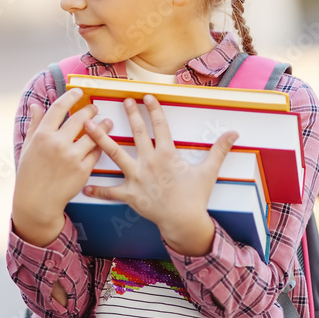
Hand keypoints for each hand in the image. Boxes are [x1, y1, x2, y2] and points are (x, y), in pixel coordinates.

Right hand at [11, 88, 109, 246]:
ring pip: (93, 135)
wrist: (37, 201)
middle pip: (80, 118)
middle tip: (94, 108)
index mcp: (42, 135)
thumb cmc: (30, 173)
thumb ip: (35, 124)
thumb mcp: (29, 146)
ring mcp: (72, 157)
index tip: (78, 92)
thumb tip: (36, 106)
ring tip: (107, 122)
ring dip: (103, 126)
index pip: (59, 108)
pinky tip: (102, 143)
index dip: (70, 97)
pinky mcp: (83, 170)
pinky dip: (100, 146)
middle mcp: (58, 143)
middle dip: (90, 110)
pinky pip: (96, 152)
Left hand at [82, 94, 238, 255]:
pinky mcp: (130, 194)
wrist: (184, 221)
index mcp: (167, 155)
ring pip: (115, 153)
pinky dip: (97, 190)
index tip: (146, 96)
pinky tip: (83, 186)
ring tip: (88, 125)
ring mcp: (137, 177)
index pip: (161, 126)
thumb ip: (219, 150)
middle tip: (122, 100)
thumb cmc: (195, 196)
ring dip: (100, 138)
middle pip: (137, 133)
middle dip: (130, 115)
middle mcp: (150, 162)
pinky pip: (110, 191)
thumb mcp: (208, 171)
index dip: (154, 110)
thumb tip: (234, 133)